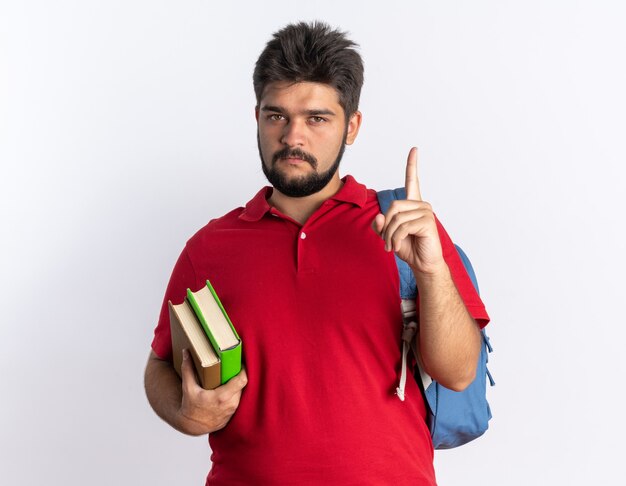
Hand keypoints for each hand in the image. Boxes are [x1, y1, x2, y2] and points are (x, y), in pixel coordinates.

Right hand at [177, 349, 247, 434]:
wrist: (191, 426)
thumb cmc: (190, 407)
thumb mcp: (188, 388)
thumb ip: (188, 369)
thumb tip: (186, 352)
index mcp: (222, 397)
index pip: (241, 380)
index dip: (243, 370)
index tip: (239, 363)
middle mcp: (230, 404)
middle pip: (242, 384)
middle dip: (238, 375)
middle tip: (232, 367)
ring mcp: (232, 411)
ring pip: (240, 393)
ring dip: (236, 385)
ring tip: (228, 377)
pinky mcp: (232, 415)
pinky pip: (237, 401)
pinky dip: (234, 394)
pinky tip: (227, 389)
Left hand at [373, 147, 445, 275]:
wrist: (423, 264)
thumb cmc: (408, 247)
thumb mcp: (389, 236)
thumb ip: (380, 226)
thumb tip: (378, 217)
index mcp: (413, 205)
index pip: (413, 180)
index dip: (412, 165)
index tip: (414, 149)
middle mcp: (421, 205)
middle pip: (393, 206)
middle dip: (385, 226)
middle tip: (385, 241)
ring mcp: (426, 212)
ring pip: (396, 218)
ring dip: (389, 235)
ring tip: (391, 246)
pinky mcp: (427, 222)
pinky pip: (403, 227)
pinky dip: (395, 238)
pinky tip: (397, 247)